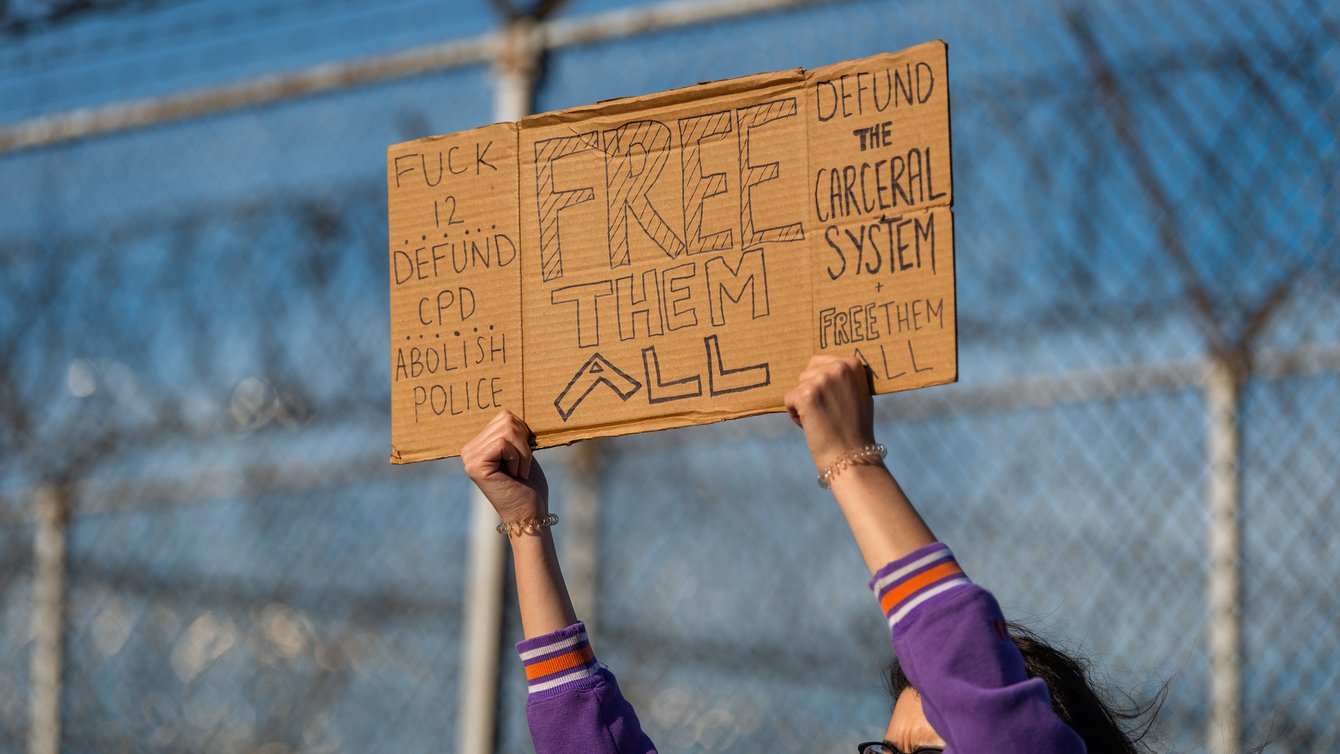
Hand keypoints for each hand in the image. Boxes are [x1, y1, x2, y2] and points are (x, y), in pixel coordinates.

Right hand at [461, 410, 548, 523]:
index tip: (521, 458)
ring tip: (518, 471)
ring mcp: (469, 457)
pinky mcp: (475, 465)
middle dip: (523, 443)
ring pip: (508, 430)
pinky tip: (514, 475)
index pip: (504, 416)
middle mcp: (468, 450)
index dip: (522, 433)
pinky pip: (505, 442)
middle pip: (506, 419)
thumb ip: (513, 431)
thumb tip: (516, 406)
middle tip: (520, 466)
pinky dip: (519, 458)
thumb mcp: (521, 450)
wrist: (529, 513)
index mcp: (478, 444)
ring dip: (523, 453)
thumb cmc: (529, 484)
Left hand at [784, 355, 876, 471]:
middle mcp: (838, 367)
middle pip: (806, 374)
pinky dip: (796, 415)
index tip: (834, 403)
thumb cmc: (855, 430)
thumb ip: (845, 379)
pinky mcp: (805, 394)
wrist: (851, 457)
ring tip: (822, 420)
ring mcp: (822, 379)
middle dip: (811, 393)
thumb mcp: (859, 395)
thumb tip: (825, 369)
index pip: (819, 362)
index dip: (821, 385)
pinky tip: (813, 426)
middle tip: (828, 414)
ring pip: (797, 387)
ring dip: (803, 404)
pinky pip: (789, 400)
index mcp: (853, 364)